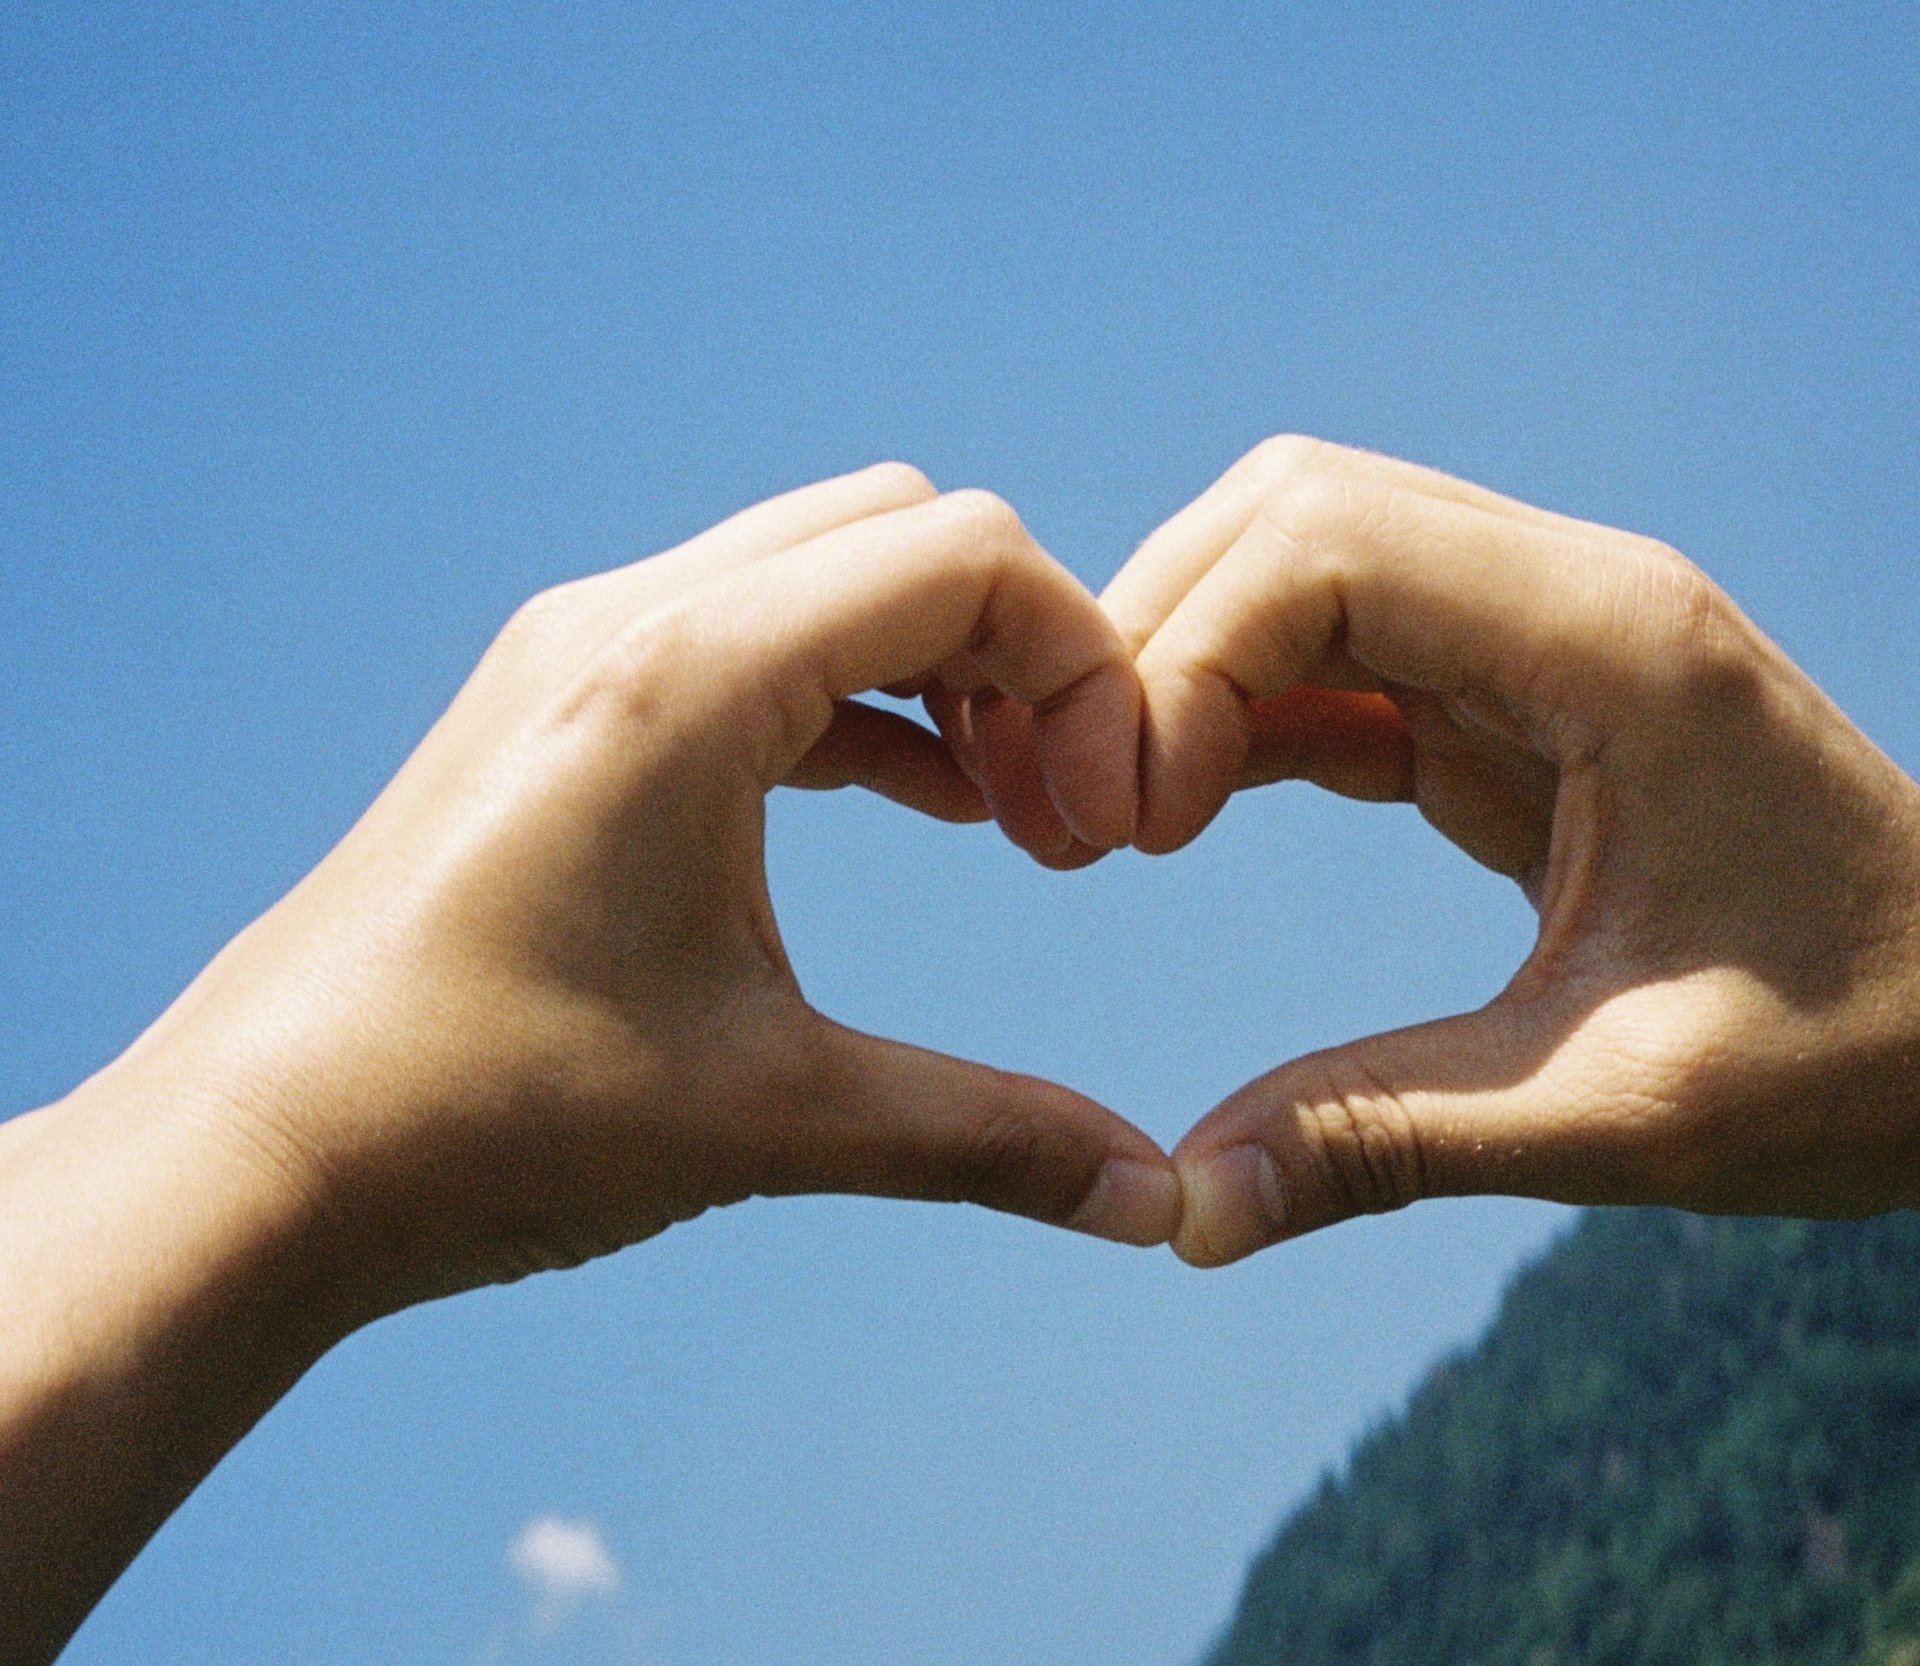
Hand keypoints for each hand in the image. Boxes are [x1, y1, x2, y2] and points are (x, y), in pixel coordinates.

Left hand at [89, 465, 1178, 1314]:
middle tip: (1063, 810)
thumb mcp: (772, 1119)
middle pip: (902, 528)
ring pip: (822, 570)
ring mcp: (579, 654)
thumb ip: (990, 1140)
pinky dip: (858, 697)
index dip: (1083, 664)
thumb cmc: (486, 1119)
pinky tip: (918, 808)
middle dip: (1021, 649)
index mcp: (690, 676)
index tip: (1109, 813)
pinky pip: (751, 638)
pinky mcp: (556, 709)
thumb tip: (1157, 1204)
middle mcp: (629, 621)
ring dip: (939, 667)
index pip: (963, 554)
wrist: (255, 1164)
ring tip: (1006, 815)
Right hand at [1088, 437, 1919, 1265]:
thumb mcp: (1619, 1113)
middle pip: (1293, 513)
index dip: (1178, 661)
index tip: (1122, 831)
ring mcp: (1562, 638)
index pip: (1324, 543)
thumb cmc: (1866, 1067)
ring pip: (1312, 568)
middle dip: (1153, 638)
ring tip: (1112, 821)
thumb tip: (1180, 1213)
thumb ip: (1386, 1137)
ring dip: (1192, 667)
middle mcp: (1583, 598)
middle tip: (1083, 817)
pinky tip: (1187, 814)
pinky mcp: (1542, 704)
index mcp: (1616, 645)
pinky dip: (1254, 715)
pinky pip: (1359, 659)